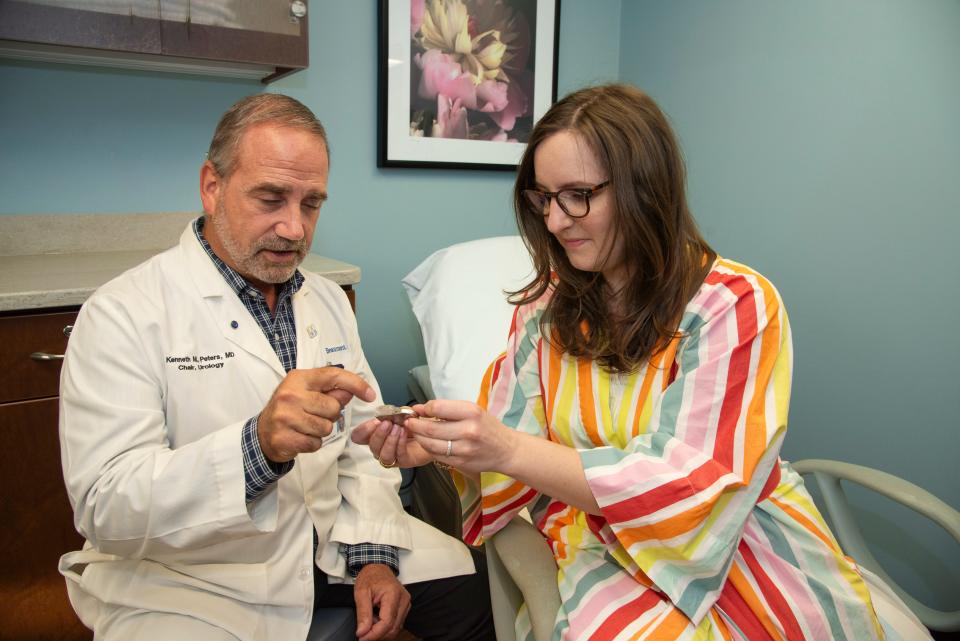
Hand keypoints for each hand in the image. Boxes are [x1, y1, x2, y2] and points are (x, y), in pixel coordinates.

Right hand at [258, 367, 375, 462]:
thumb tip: (352, 390)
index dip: (355, 384)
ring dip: (320, 431)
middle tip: (313, 415)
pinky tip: (300, 437)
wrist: (262, 433)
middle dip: (330, 415)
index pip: (333, 376)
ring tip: (305, 426)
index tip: (370, 394)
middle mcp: (290, 395)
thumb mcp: (306, 392)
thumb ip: (330, 390)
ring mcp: (285, 417)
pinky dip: (312, 443)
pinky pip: (316, 443)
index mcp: (298, 379)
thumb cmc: (289, 409)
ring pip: (326, 427)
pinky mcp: (284, 438)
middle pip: (333, 408)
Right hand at [351, 418, 435, 467]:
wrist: (433, 433)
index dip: (363, 430)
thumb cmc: (416, 424)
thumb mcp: (403, 414)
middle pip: (371, 446)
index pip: (359, 436)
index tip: (374, 421)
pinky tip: (404, 434)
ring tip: (398, 428)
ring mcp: (392, 456)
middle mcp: (381, 447)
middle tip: (387, 423)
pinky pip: (398, 456)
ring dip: (389, 440)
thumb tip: (390, 411)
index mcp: (377, 434)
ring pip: (382, 454)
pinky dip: (400, 443)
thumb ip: (395, 412)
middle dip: (378, 433)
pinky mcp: (404, 461)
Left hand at [353, 563, 410, 640]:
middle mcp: (403, 600)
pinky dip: (385, 626)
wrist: (378, 568)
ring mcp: (406, 603)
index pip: (387, 622)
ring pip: (395, 628)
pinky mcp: (405, 607)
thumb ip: (362, 613)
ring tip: (370, 620)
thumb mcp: (361, 592)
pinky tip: (376, 618)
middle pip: (392, 628)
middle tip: (362, 630)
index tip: (361, 637)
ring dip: (381, 630)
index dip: (374, 634)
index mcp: (393, 594)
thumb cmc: (370, 577)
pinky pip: (396, 623)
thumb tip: (362, 632)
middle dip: (377, 633)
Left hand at [403, 400, 517, 473]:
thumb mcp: (473, 411)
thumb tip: (420, 408)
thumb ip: (448, 409)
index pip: (438, 408)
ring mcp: (464, 449)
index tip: (418, 409)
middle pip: (431, 428)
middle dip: (414, 424)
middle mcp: (468, 431)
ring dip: (418, 437)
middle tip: (408, 422)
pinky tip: (426, 443)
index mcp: (472, 413)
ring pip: (430, 444)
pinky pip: (436, 455)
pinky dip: (428, 448)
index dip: (424, 408)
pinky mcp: (460, 462)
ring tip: (415, 432)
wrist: (506, 450)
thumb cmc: (488, 427)